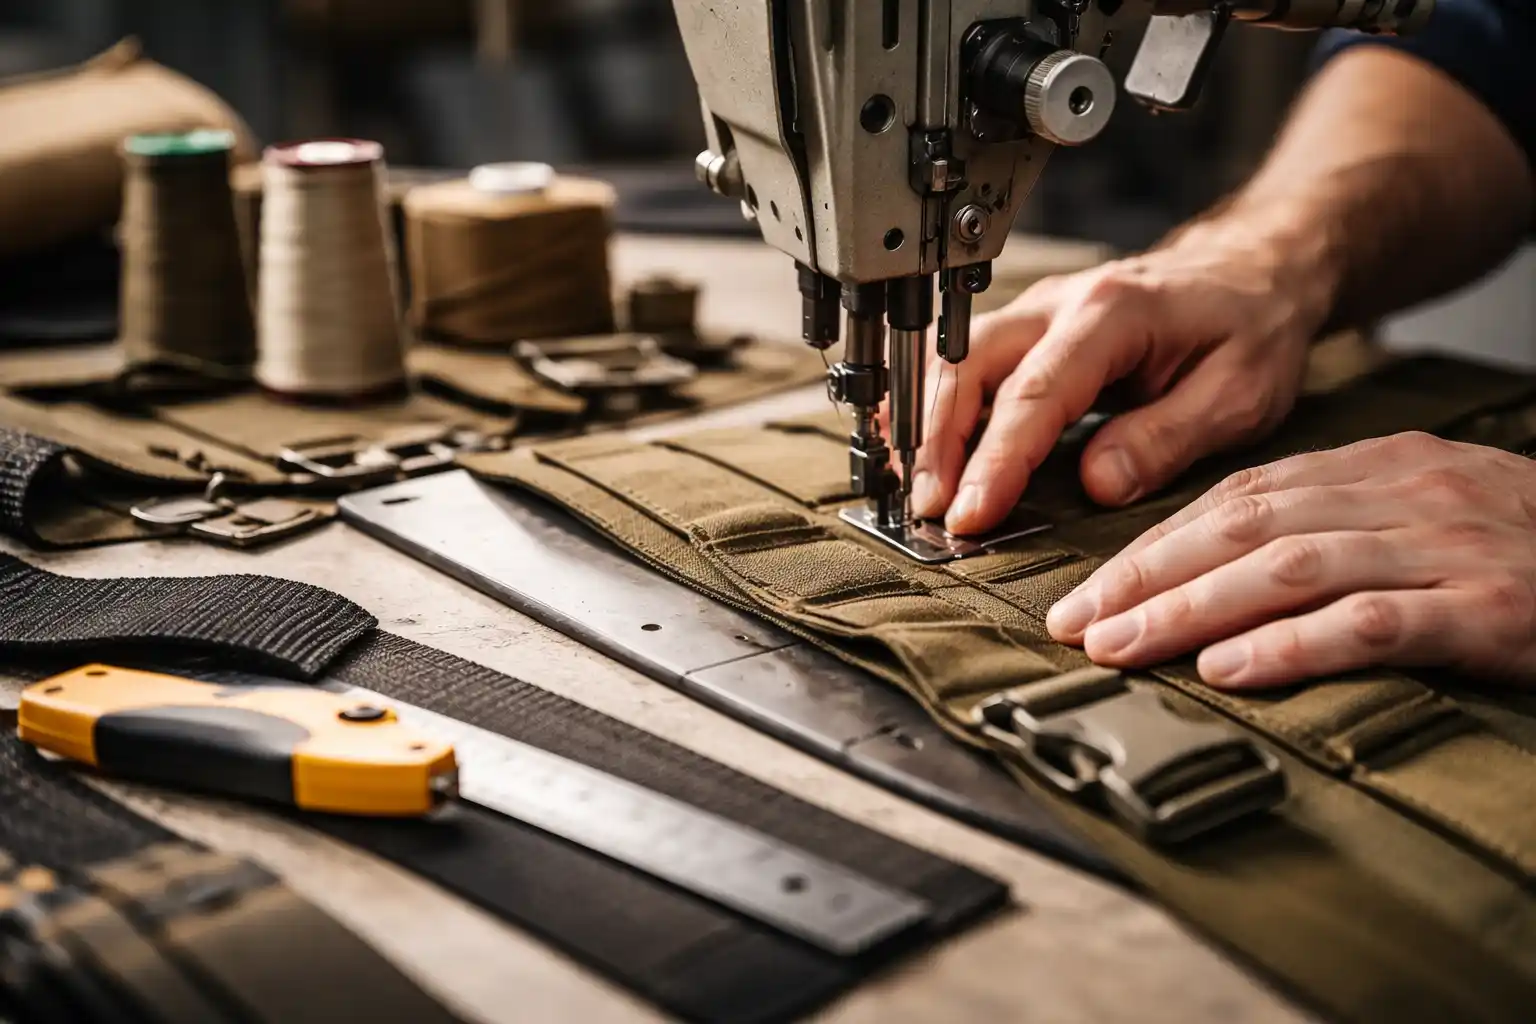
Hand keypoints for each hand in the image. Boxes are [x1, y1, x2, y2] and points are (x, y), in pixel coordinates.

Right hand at [911, 215, 1339, 535]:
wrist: (1253, 273)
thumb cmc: (1251, 329)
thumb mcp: (1240, 393)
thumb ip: (1167, 438)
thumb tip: (1096, 485)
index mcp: (1113, 313)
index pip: (1036, 393)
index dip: (995, 460)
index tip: (970, 515)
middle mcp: (1060, 304)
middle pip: (967, 366)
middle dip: (937, 443)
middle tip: (927, 511)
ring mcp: (1035, 312)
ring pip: (951, 360)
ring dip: (924, 426)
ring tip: (914, 491)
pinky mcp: (1024, 330)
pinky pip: (958, 362)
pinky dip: (929, 406)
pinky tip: (913, 449)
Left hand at [1045, 432, 1535, 689]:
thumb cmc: (1525, 552)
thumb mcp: (1424, 516)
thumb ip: (1334, 531)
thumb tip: (1218, 577)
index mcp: (1380, 468)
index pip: (1239, 497)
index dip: (1154, 543)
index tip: (1089, 587)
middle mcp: (1405, 495)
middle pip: (1245, 528)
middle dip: (1147, 575)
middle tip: (1075, 620)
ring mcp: (1448, 550)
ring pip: (1290, 569)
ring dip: (1191, 610)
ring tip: (1122, 645)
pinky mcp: (1490, 610)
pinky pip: (1372, 624)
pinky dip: (1292, 645)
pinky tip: (1231, 669)